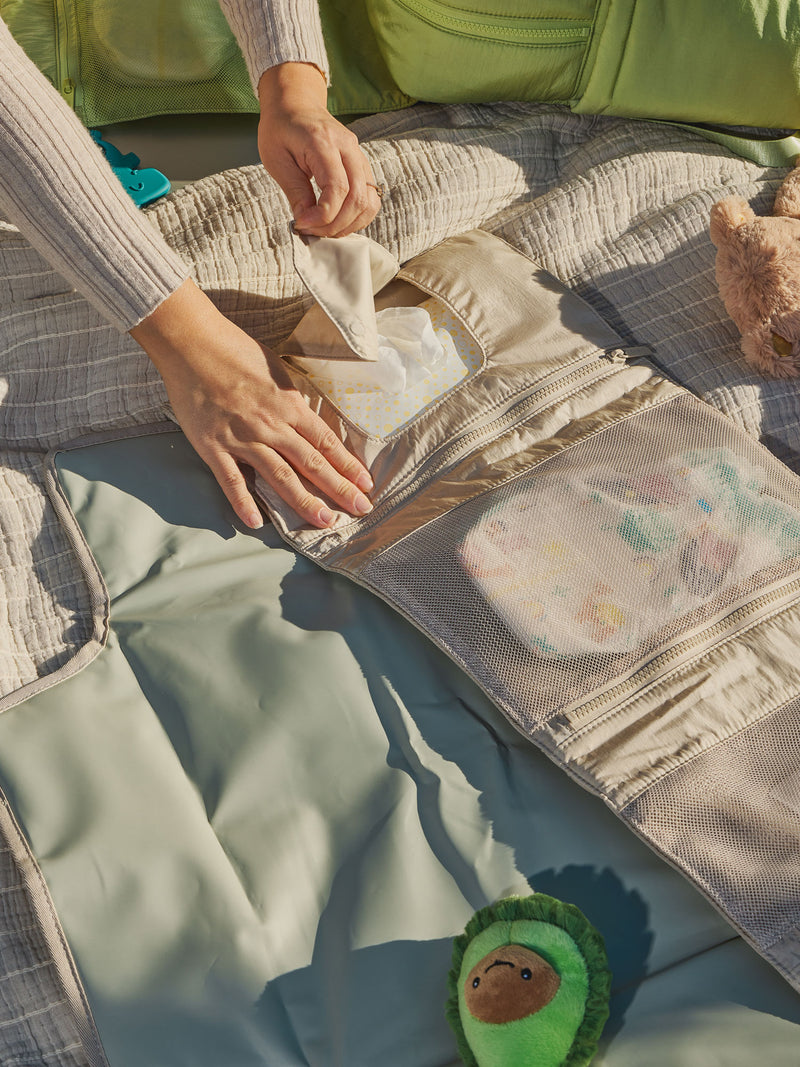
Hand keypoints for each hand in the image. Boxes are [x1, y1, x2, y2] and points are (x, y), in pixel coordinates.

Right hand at [130, 280, 373, 529]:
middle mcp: (271, 425)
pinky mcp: (213, 447)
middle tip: (360, 510)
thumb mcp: (276, 369)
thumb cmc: (234, 350)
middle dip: (339, 489)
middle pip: (312, 464)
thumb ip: (291, 398)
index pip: (326, 442)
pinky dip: (243, 503)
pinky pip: (231, 481)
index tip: (365, 484)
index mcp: (289, 405)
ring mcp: (242, 438)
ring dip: (305, 502)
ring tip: (325, 522)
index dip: (348, 466)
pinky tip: (255, 523)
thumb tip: (305, 416)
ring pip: (281, 477)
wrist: (191, 342)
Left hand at [256, 62, 380, 236]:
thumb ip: (295, 192)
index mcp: (323, 142)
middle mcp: (348, 148)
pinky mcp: (362, 166)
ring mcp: (359, 156)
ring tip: (325, 229)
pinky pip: (370, 197)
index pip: (337, 188)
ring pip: (369, 200)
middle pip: (358, 198)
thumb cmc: (281, 129)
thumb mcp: (277, 160)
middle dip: (336, 224)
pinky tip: (337, 220)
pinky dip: (357, 216)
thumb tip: (306, 221)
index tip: (302, 224)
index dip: (323, 215)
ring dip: (349, 224)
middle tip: (313, 231)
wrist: (295, 104)